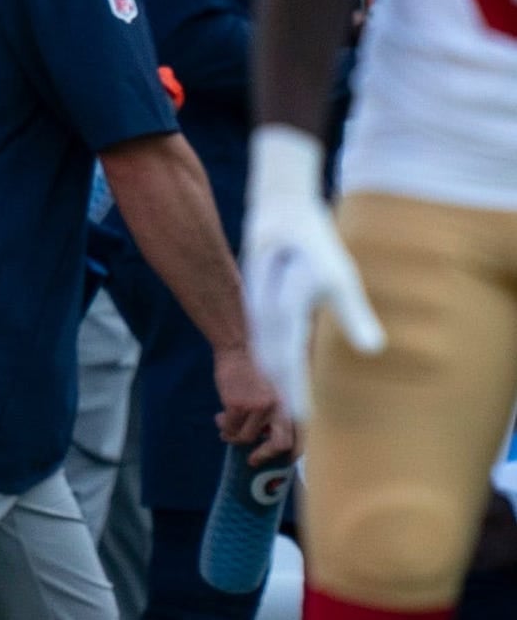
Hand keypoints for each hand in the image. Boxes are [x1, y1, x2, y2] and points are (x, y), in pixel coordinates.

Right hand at [212, 344, 296, 464]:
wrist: (238, 348)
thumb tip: (260, 436)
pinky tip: (220, 418)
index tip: (282, 461)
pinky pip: (230, 427)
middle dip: (264, 455)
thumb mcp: (272, 391)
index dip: (292, 454)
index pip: (300, 437)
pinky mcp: (237, 406)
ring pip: (245, 436)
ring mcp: (258, 408)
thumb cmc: (255, 368)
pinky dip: (224, 426)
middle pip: (279, 444)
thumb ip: (272, 412)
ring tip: (225, 427)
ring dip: (234, 435)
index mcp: (291, 405)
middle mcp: (279, 408)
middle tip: (251, 460)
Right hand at [242, 126, 385, 421]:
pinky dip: (271, 359)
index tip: (308, 418)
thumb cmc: (316, 239)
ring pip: (263, 348)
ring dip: (277, 377)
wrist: (279, 205)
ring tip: (292, 404)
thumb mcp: (340, 273)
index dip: (296, 390)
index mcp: (284, 303)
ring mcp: (255, 302)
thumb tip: (373, 351)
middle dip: (285, 390)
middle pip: (271, 358)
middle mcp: (263, 306)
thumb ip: (352, 313)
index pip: (288, 358)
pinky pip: (261, 336)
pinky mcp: (256, 299)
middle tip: (303, 423)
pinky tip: (282, 370)